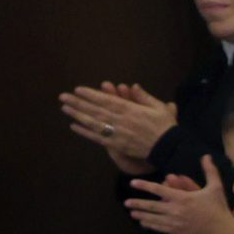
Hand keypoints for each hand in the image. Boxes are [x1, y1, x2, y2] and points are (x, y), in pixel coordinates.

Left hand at [60, 81, 175, 171]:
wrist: (169, 148)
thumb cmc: (165, 126)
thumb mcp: (159, 108)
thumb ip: (145, 97)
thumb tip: (133, 86)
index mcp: (131, 110)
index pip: (106, 100)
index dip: (91, 95)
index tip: (78, 89)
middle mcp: (121, 120)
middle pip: (96, 110)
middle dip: (79, 103)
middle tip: (63, 97)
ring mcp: (117, 133)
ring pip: (94, 123)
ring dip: (78, 115)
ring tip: (65, 108)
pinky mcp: (116, 144)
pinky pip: (98, 138)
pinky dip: (85, 132)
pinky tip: (74, 126)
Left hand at [126, 155, 233, 233]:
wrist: (220, 231)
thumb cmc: (218, 208)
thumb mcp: (216, 187)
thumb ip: (210, 171)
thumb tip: (206, 156)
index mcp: (183, 198)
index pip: (159, 190)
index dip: (145, 185)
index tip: (133, 183)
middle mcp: (176, 210)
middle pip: (152, 206)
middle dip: (138, 203)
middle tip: (126, 202)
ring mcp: (175, 222)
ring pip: (153, 218)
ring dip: (141, 215)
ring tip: (131, 213)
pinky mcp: (177, 231)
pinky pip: (159, 227)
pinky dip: (150, 225)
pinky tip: (143, 223)